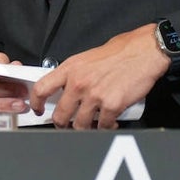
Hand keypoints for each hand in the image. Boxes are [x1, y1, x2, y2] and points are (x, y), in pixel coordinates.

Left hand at [31, 25, 168, 129]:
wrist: (144, 51)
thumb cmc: (120, 52)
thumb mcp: (88, 57)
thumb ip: (75, 73)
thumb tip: (67, 87)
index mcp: (71, 68)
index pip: (42, 88)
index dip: (36, 102)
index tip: (38, 109)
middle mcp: (79, 82)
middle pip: (60, 115)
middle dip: (62, 124)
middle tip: (68, 124)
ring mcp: (94, 95)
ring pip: (80, 125)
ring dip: (85, 128)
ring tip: (91, 125)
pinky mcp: (111, 106)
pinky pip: (103, 126)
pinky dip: (106, 128)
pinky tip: (110, 123)